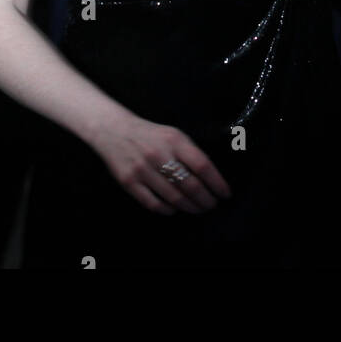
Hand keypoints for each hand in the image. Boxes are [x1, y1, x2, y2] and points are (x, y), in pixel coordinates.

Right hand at [90, 112, 230, 215]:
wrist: (115, 131)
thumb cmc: (151, 135)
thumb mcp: (174, 135)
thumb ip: (190, 152)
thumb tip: (211, 176)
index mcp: (174, 140)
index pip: (202, 165)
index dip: (217, 182)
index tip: (225, 193)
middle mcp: (159, 155)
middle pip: (189, 185)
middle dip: (205, 199)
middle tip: (212, 205)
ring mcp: (143, 170)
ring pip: (173, 197)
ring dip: (189, 207)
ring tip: (198, 209)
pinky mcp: (129, 182)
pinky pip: (152, 203)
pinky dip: (167, 210)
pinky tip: (174, 210)